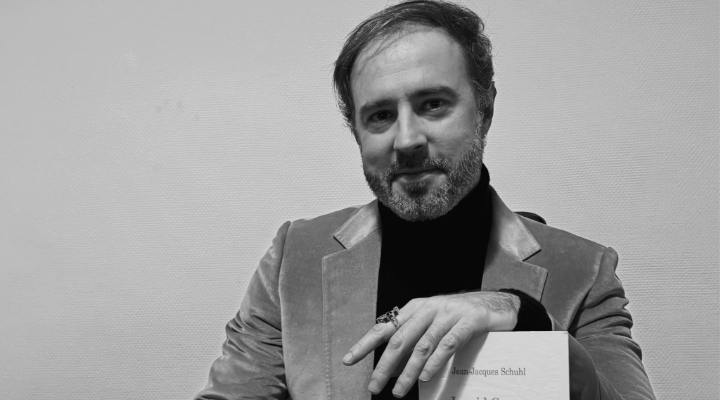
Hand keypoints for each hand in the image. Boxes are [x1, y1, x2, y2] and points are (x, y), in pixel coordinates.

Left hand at [342, 291, 519, 396]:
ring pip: (423, 344)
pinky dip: (436, 361)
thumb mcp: (433, 323)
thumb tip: (391, 365)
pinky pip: (449, 343)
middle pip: (400, 339)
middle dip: (384, 365)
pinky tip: (427, 377)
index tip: (348, 360)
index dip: (365, 343)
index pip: (385, 327)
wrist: (498, 303)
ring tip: (399, 390)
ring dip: (408, 370)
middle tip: (374, 386)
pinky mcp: (470, 320)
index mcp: (416, 308)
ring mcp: (449, 313)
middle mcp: (429, 308)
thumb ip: (414, 339)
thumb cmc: (461, 316)